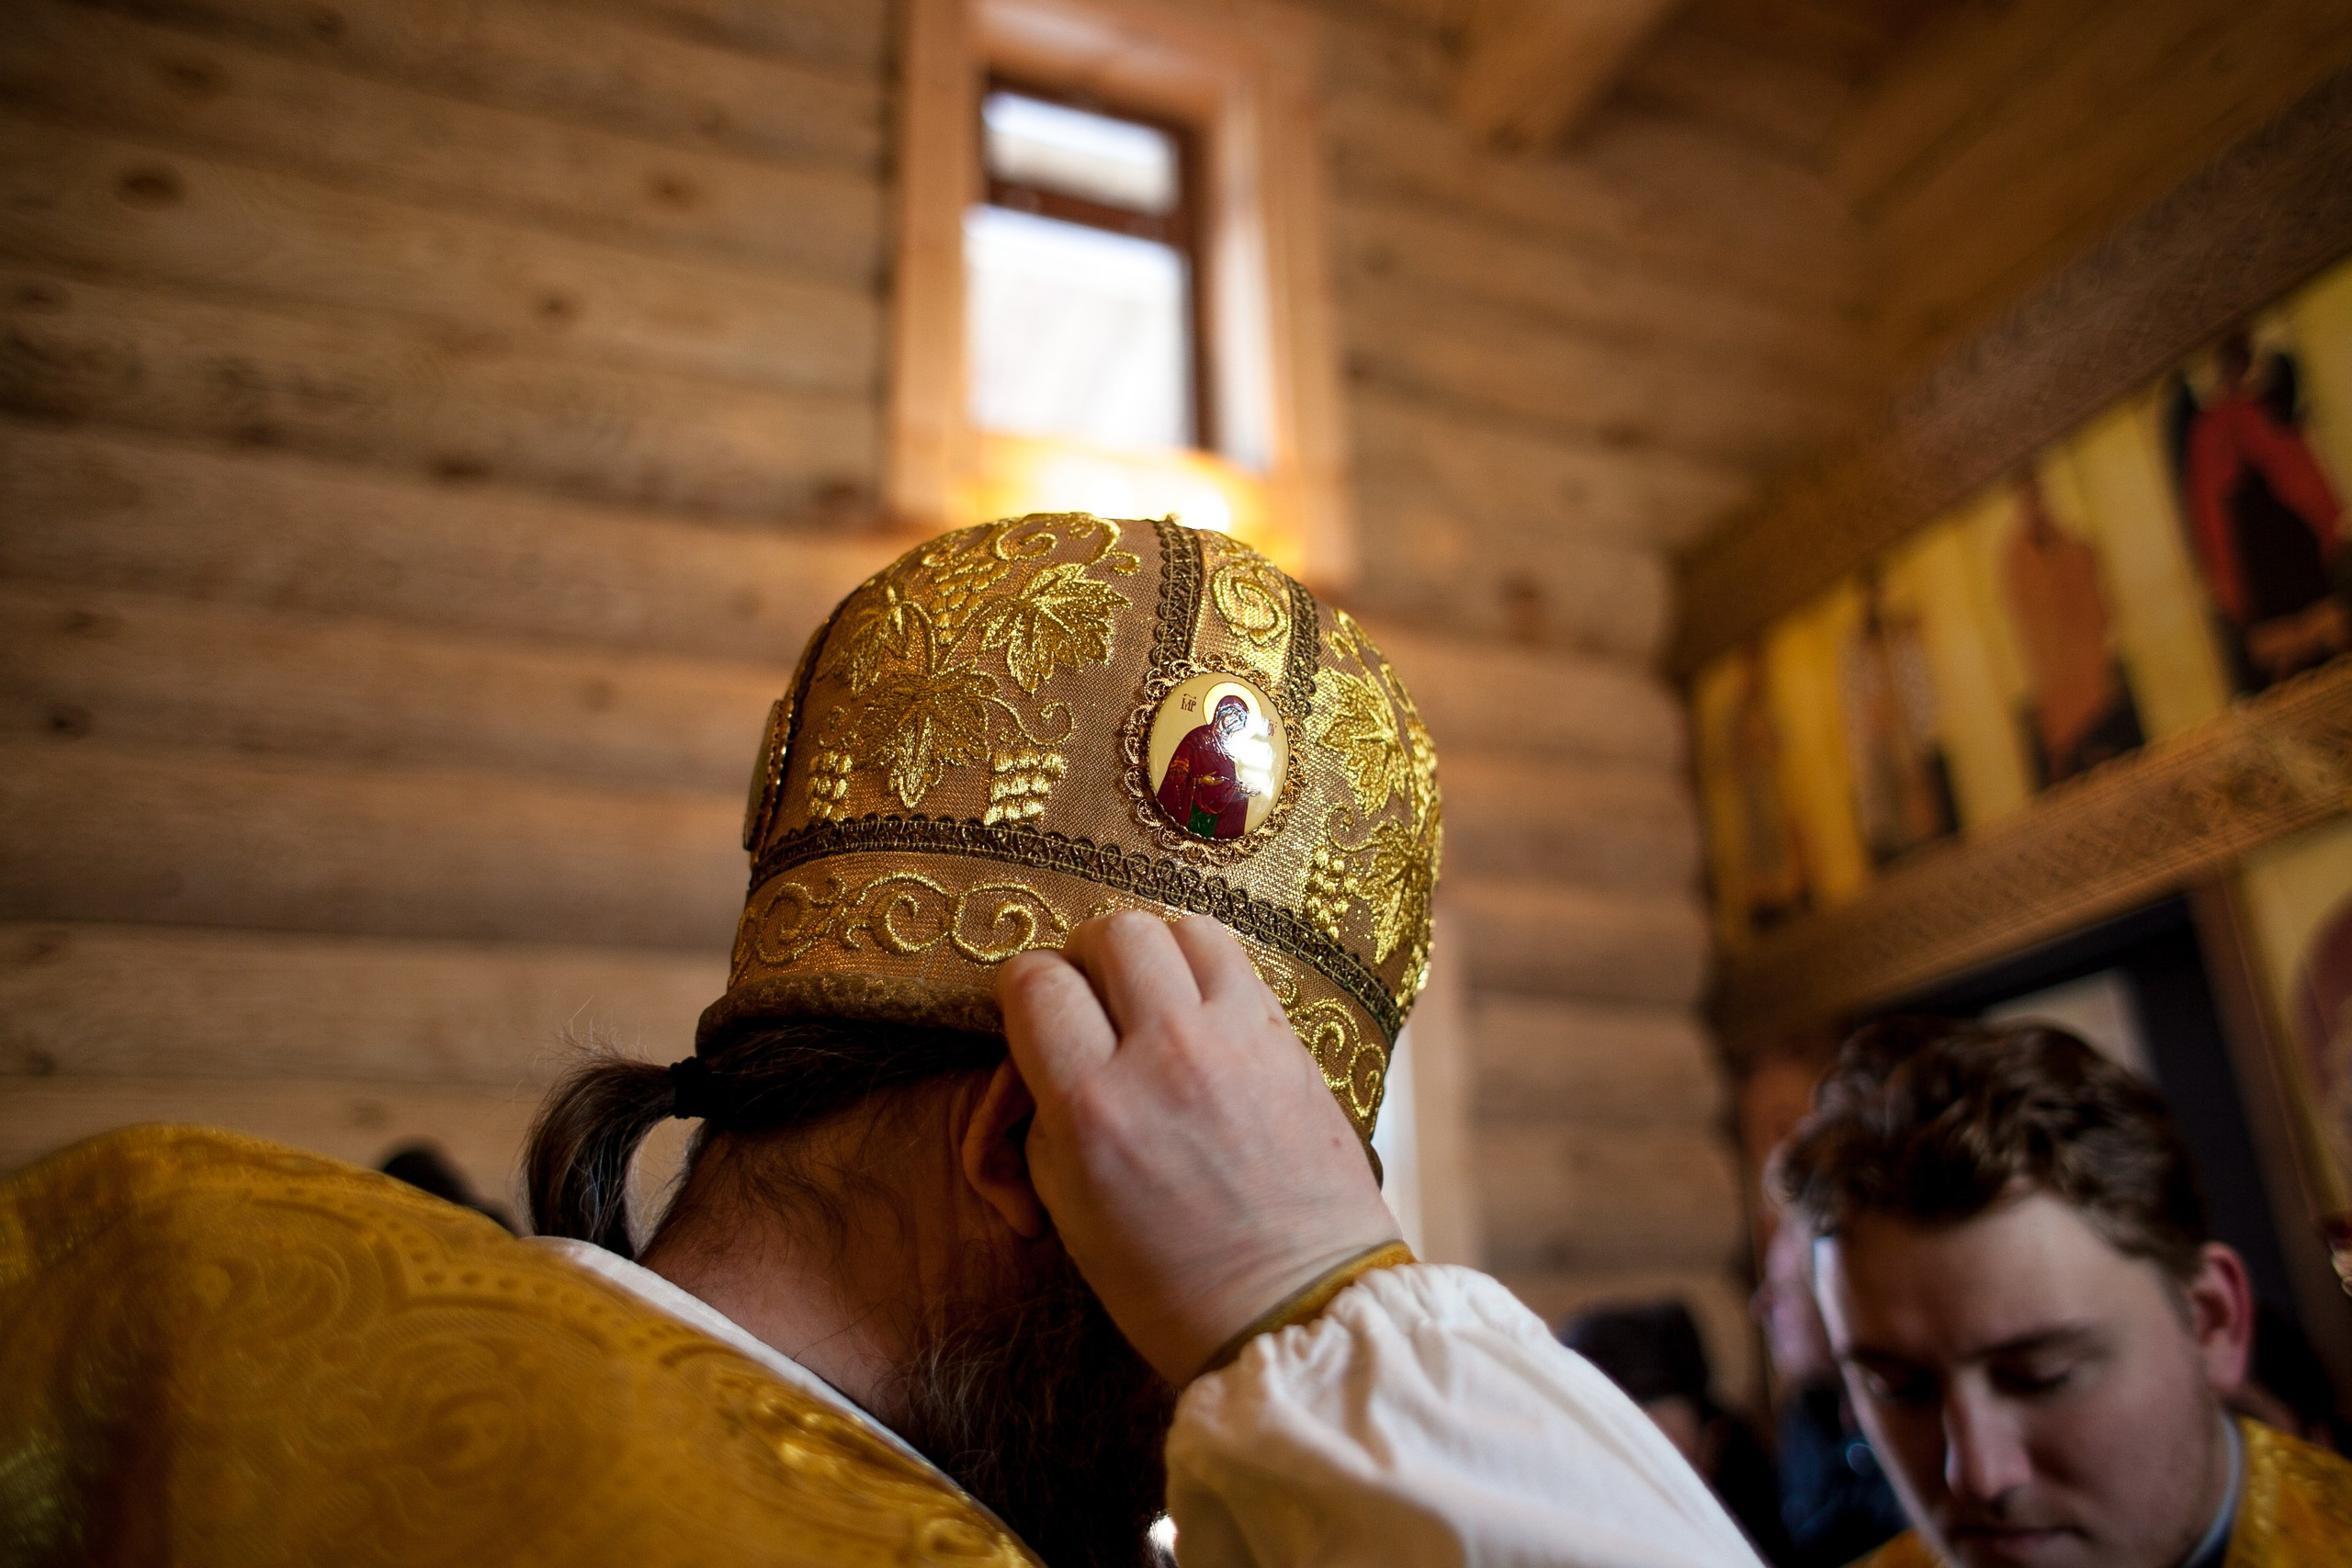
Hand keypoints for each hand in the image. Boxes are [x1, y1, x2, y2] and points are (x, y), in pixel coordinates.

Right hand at [997, 911, 1399, 1384]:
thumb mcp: (1069, 1212)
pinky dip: (1210, 973)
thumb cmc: (1170, 1286)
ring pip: (1183, 926)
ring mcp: (1239, 1041)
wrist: (1293, 1313)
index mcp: (1093, 1108)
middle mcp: (1166, 1055)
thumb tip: (1046, 1062)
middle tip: (1092, 1004)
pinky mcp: (1291, 1043)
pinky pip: (1239, 963)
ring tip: (1152, 999)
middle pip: (1112, 932)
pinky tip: (1204, 1018)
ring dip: (1156, 953)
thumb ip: (1044, 1118)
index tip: (1035, 1022)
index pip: (1034, 982)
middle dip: (1088, 960)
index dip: (1024, 993)